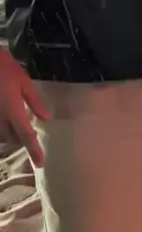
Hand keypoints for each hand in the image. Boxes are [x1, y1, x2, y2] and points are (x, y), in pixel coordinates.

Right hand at [0, 49, 50, 166]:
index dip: (34, 150)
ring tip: (20, 127)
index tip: (40, 163)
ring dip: (12, 135)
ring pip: (3, 136)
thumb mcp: (25, 82)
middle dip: (23, 140)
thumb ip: (35, 102)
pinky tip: (9, 119)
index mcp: (13, 111)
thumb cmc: (6, 69)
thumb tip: (46, 118)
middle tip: (32, 136)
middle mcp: (0, 118)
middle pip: (13, 138)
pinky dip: (3, 128)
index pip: (26, 135)